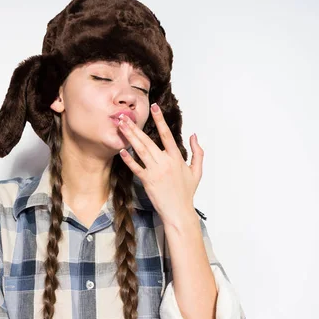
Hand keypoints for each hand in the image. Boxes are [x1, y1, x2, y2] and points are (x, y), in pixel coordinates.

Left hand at [116, 103, 202, 225]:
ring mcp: (155, 171)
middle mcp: (165, 162)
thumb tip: (194, 135)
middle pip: (148, 140)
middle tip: (124, 116)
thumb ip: (197, 152)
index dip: (160, 120)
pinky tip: (121, 150)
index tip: (154, 107)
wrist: (179, 212)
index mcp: (176, 158)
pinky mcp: (147, 181)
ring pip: (140, 150)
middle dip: (135, 127)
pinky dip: (128, 159)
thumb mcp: (197, 171)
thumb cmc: (187, 193)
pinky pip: (136, 167)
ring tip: (121, 126)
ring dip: (129, 137)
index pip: (167, 134)